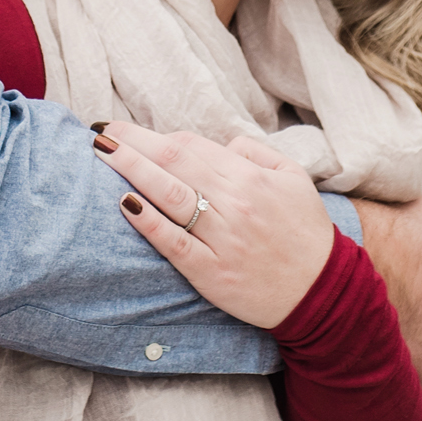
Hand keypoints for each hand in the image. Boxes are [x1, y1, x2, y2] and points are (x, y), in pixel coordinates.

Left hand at [91, 122, 335, 329]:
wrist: (322, 292)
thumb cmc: (304, 231)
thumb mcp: (293, 177)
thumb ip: (255, 152)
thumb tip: (219, 144)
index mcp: (249, 177)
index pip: (190, 146)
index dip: (153, 135)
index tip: (123, 128)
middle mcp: (233, 203)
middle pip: (173, 162)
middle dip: (132, 143)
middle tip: (99, 131)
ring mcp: (221, 239)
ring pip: (169, 195)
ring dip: (132, 169)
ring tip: (102, 152)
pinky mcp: (211, 273)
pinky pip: (174, 243)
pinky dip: (149, 222)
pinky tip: (125, 204)